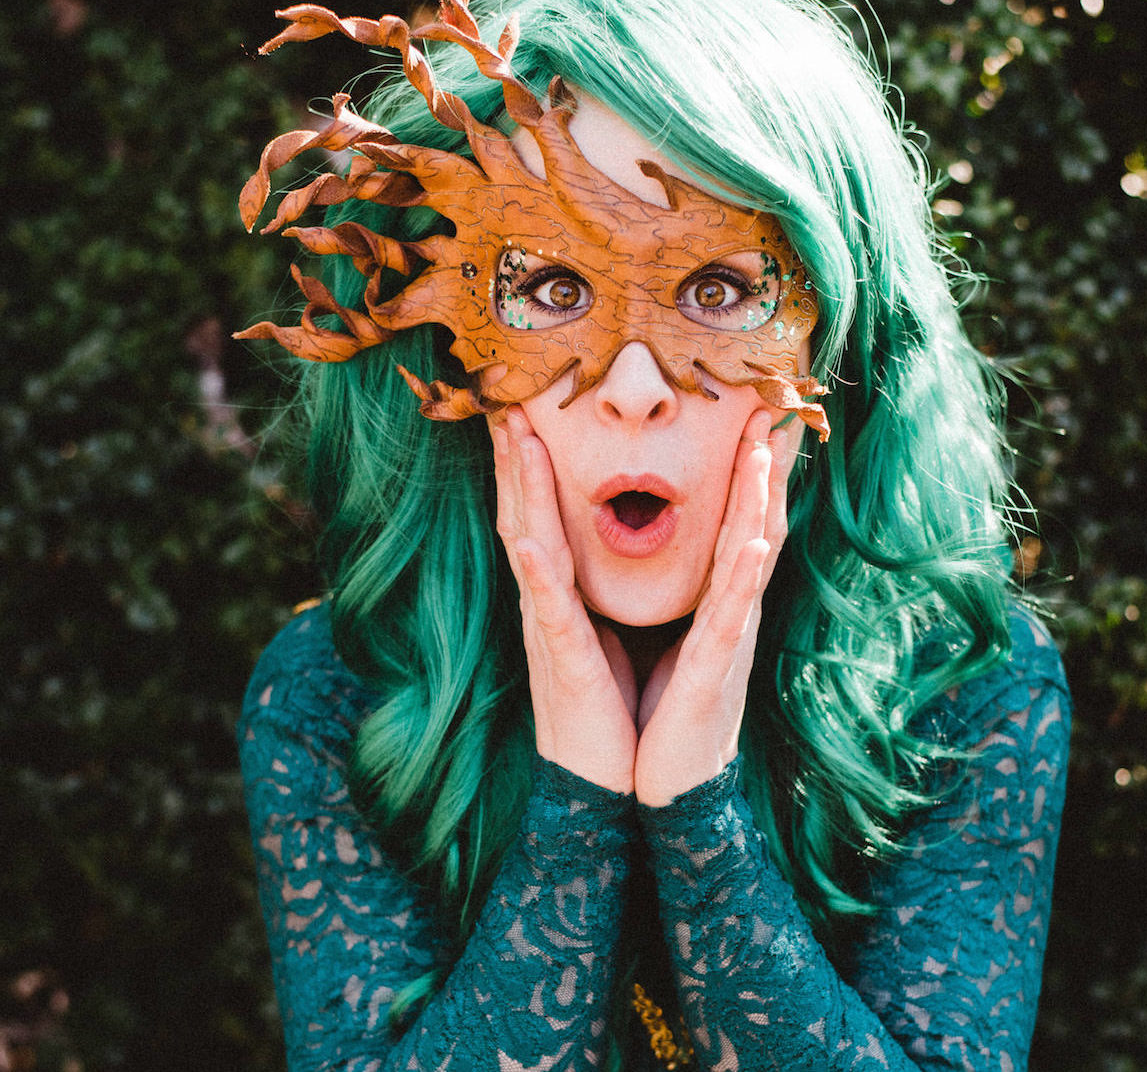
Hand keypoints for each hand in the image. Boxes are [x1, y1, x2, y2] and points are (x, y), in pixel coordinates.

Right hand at [491, 408, 637, 793]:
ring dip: (522, 490)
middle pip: (525, 514)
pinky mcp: (565, 664)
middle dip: (516, 456)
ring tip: (515, 438)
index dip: (532, 462)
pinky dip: (537, 573)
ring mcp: (549, 631)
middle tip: (506, 396)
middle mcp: (547, 603)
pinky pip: (551, 612)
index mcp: (562, 594)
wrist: (598, 786)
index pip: (542, 514)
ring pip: (529, 546)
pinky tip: (528, 540)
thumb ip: (591, 591)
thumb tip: (596, 551)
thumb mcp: (601, 636)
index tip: (530, 407)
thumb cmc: (604, 707)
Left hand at [633, 410, 797, 806]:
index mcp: (714, 598)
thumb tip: (679, 549)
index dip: (748, 468)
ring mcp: (729, 638)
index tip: (753, 411)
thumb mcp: (675, 637)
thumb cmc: (670, 707)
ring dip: (760, 503)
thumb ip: (684, 592)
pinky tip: (753, 543)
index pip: (736, 519)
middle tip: (774, 407)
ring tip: (766, 452)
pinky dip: (741, 578)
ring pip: (751, 559)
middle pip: (756, 524)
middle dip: (764, 466)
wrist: (672, 785)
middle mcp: (731, 609)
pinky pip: (728, 618)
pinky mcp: (715, 672)